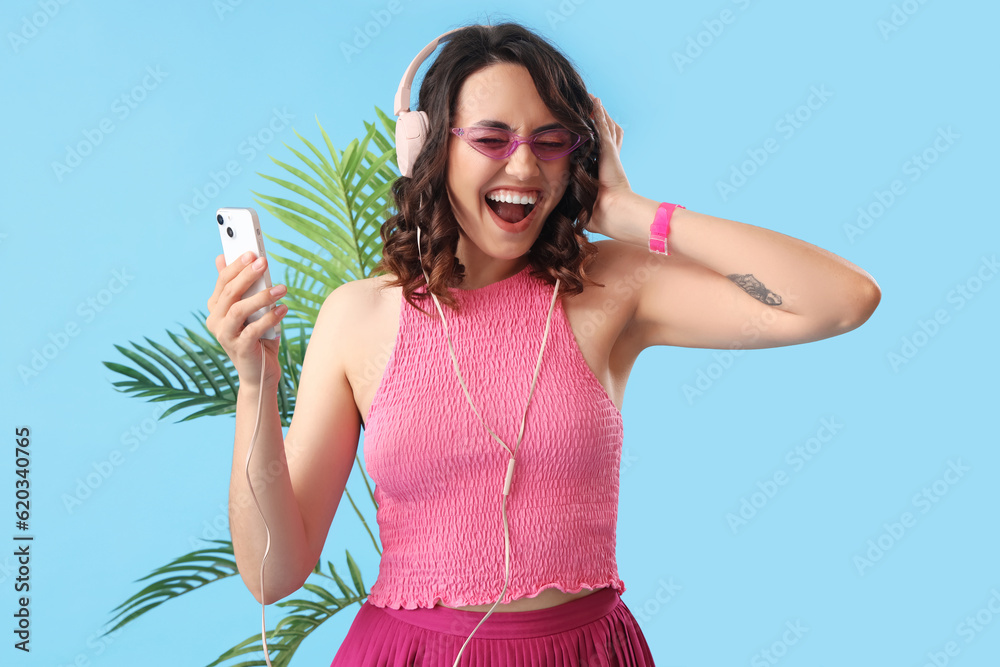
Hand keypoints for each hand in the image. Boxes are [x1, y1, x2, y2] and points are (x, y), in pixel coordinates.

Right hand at [205, 251, 287, 389]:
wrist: (260, 372)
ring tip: (282, 288)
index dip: (236, 266)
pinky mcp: (239, 348)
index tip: (252, 253)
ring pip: (238, 310)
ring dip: (261, 297)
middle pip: (229, 293)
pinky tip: (283, 310)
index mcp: (216, 308)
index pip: (222, 282)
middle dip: (247, 275)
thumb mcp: (250, 310)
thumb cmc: (257, 337)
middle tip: (264, 262)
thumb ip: (239, 287)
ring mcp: (225, 336)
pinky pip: (253, 330)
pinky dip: (269, 318)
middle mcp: (216, 321)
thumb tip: (222, 258)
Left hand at [587, 93, 632, 235]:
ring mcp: (609, 153)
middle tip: (585, 109)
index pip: (599, 151)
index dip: (592, 141)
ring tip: (588, 99)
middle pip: (604, 134)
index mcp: (603, 172)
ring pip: (604, 126)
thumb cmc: (598, 215)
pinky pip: (602, 125)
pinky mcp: (608, 148)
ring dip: (597, 113)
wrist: (612, 212)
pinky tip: (593, 100)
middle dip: (595, 122)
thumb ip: (577, 210)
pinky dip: (598, 112)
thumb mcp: (583, 209)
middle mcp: (607, 159)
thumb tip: (565, 222)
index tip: (582, 134)